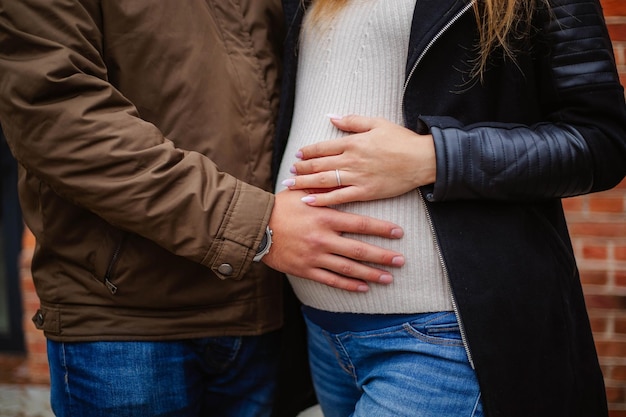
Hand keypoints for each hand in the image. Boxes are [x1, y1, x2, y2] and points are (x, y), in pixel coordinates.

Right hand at [262, 190, 404, 291]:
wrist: (255, 227)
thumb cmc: (279, 207)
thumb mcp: (301, 192)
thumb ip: (323, 189)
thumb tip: (340, 177)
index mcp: (325, 217)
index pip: (361, 224)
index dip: (382, 229)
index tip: (399, 233)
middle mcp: (323, 239)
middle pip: (360, 250)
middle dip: (383, 256)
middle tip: (401, 260)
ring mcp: (315, 256)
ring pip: (349, 269)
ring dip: (371, 274)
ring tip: (389, 278)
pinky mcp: (305, 270)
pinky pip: (331, 280)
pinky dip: (349, 285)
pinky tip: (363, 287)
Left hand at [281, 114, 435, 205]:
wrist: (422, 160)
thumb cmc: (401, 140)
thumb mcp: (377, 123)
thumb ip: (352, 121)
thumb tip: (331, 116)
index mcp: (353, 142)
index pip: (322, 147)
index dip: (307, 151)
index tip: (297, 154)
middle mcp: (351, 160)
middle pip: (318, 165)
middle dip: (301, 168)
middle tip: (288, 171)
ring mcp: (357, 177)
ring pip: (324, 181)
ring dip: (304, 182)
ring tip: (290, 184)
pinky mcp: (365, 192)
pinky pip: (339, 197)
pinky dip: (322, 200)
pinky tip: (308, 201)